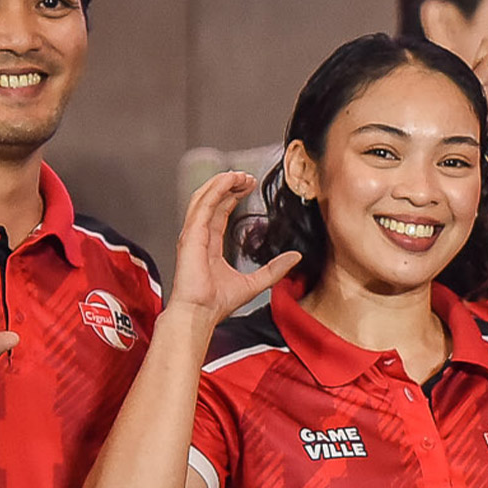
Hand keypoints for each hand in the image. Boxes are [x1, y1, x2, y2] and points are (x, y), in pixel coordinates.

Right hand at [168, 170, 299, 323]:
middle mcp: (199, 235)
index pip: (219, 211)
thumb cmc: (217, 303)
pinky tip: (228, 180)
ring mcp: (193, 234)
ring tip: (240, 174)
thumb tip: (295, 257)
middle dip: (229, 184)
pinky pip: (203, 205)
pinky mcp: (191, 235)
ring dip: (222, 182)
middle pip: (212, 200)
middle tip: (247, 176)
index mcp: (210, 244)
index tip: (248, 185)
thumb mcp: (255, 282)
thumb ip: (274, 269)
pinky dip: (215, 190)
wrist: (200, 314)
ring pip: (204, 198)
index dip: (232, 195)